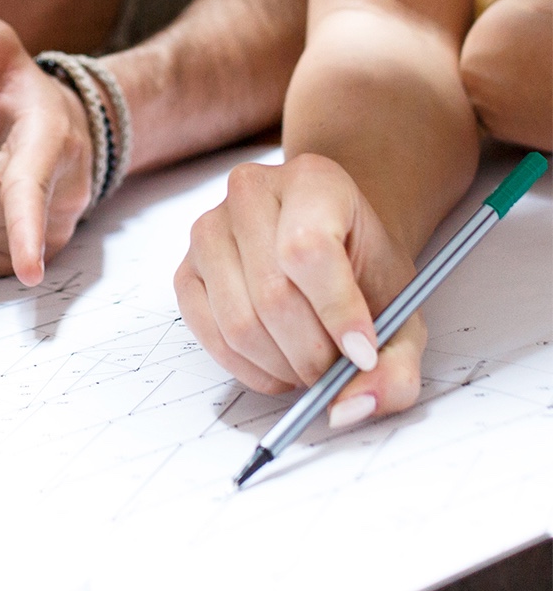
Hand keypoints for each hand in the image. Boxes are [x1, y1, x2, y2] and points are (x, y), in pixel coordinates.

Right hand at [176, 152, 421, 421]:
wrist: (333, 241)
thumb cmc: (364, 268)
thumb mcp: (404, 309)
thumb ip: (396, 366)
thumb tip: (349, 410)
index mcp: (313, 180)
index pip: (308, 250)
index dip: (337, 313)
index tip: (363, 354)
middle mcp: (249, 192)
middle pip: (272, 294)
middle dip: (312, 353)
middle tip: (337, 370)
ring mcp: (208, 228)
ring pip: (238, 320)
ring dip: (281, 364)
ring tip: (310, 363)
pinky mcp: (185, 268)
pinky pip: (207, 332)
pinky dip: (247, 367)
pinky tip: (278, 362)